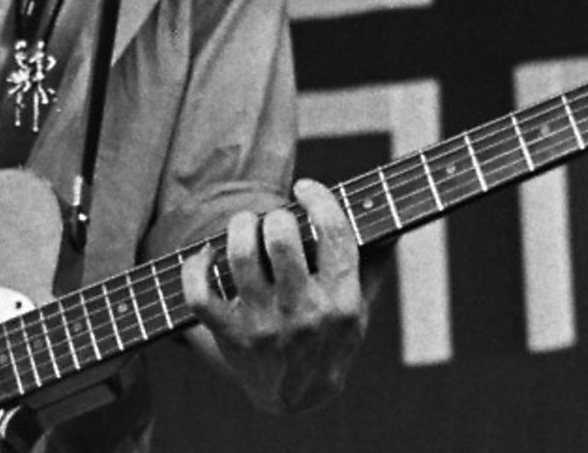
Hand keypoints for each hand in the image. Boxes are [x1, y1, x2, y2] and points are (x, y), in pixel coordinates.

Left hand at [181, 179, 369, 413]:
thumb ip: (374, 264)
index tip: (305, 188)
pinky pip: (200, 294)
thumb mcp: (362, 309)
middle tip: (274, 219)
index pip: (334, 234)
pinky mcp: (231, 336)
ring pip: (241, 257)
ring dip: (240, 228)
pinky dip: (196, 266)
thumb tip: (391, 219)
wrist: (298, 399)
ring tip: (245, 225)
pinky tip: (207, 255)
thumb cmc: (331, 342)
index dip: (319, 199)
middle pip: (281, 239)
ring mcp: (265, 325)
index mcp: (342, 301)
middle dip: (276, 216)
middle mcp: (304, 313)